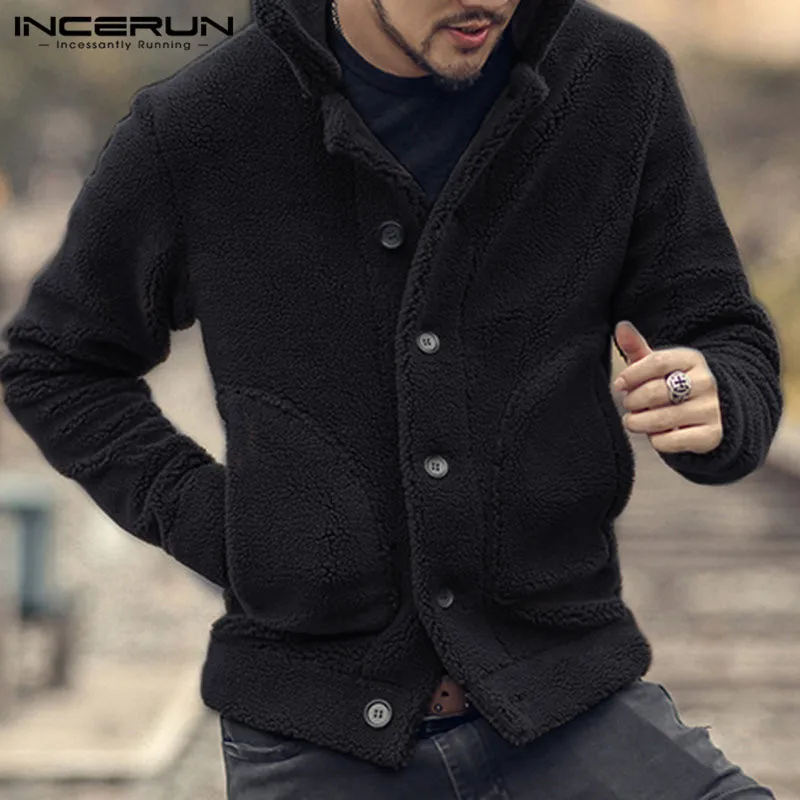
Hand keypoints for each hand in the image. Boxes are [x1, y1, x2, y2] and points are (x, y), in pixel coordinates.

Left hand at [613, 320, 722, 454]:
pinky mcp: (712, 435)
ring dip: (638, 422)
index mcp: (692, 359)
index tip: (619, 384)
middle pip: (654, 392)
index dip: (631, 375)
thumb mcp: (659, 365)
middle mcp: (706, 382)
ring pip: (659, 420)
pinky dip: (656, 440)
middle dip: (632, 401)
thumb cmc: (675, 384)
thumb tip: (621, 326)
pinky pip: (669, 442)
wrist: (716, 411)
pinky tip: (658, 434)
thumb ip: (638, 348)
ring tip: (635, 420)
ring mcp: (711, 409)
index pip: (656, 362)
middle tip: (629, 404)